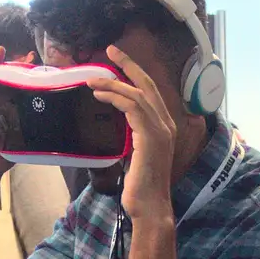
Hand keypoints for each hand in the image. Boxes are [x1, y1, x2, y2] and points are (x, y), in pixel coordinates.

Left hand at [88, 45, 178, 223]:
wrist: (150, 206)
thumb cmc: (141, 187)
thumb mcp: (136, 156)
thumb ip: (134, 137)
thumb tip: (119, 126)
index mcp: (164, 127)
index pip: (150, 93)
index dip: (135, 74)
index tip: (117, 62)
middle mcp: (166, 124)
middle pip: (148, 85)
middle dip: (129, 65)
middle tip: (111, 51)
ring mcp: (160, 130)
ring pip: (137, 95)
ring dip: (113, 84)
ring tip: (93, 80)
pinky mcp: (150, 137)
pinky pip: (133, 108)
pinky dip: (115, 98)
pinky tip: (100, 96)